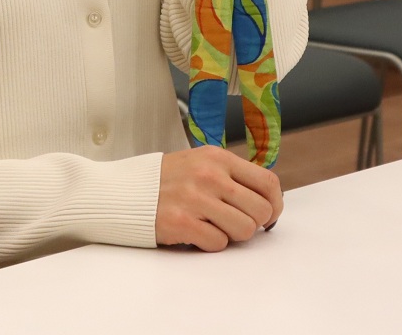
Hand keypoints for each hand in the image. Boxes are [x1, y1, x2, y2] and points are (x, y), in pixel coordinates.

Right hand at [156, 145, 282, 250]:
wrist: (126, 192)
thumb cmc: (167, 180)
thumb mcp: (201, 162)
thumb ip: (232, 176)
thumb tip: (268, 201)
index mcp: (218, 158)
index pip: (268, 182)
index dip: (276, 204)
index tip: (270, 214)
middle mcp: (209, 175)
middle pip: (261, 210)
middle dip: (254, 223)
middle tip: (236, 222)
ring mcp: (195, 198)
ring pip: (244, 230)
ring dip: (232, 234)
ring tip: (214, 226)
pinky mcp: (181, 222)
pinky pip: (218, 243)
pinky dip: (211, 243)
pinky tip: (196, 232)